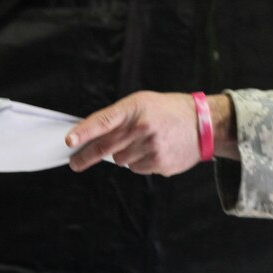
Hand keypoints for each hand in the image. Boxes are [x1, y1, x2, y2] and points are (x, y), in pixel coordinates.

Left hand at [67, 91, 201, 174]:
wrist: (203, 124)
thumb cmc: (167, 111)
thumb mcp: (142, 103)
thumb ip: (118, 118)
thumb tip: (92, 137)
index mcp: (136, 108)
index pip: (104, 121)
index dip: (84, 132)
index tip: (70, 142)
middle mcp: (143, 128)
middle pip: (106, 147)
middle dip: (86, 156)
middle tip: (75, 163)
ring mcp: (152, 147)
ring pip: (120, 160)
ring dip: (122, 155)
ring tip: (141, 143)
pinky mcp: (160, 163)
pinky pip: (137, 168)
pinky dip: (139, 162)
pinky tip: (153, 151)